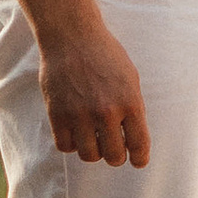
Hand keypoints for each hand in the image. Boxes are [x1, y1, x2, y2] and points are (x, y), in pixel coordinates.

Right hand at [37, 10, 151, 167]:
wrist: (72, 36)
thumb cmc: (105, 54)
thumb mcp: (130, 77)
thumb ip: (133, 107)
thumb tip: (134, 138)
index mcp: (130, 102)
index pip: (139, 144)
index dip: (140, 158)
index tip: (137, 160)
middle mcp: (106, 112)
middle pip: (114, 156)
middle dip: (116, 155)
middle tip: (113, 148)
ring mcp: (80, 115)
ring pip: (89, 155)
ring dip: (93, 150)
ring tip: (93, 137)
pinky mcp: (57, 115)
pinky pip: (65, 146)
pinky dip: (71, 143)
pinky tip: (75, 131)